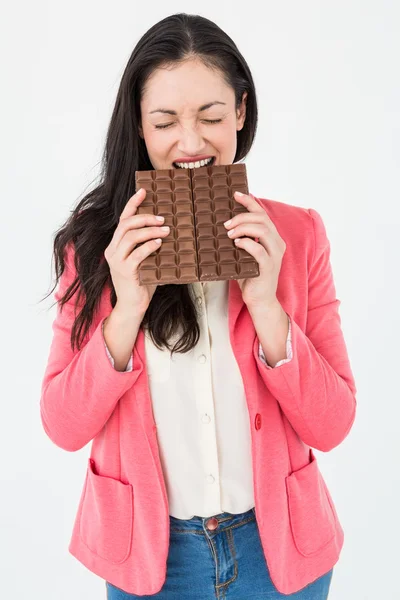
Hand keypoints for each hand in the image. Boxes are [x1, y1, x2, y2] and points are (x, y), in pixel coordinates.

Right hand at [104, 188, 169, 315]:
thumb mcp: (146, 260)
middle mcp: (112, 250)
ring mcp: (116, 261)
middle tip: (162, 218)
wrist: (133, 306)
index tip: (144, 191)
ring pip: (131, 236)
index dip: (132, 204)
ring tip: (166, 230)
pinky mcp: (124, 271)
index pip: (122, 219)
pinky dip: (149, 246)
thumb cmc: (142, 283)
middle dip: (145, 217)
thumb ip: (150, 246)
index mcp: (116, 245)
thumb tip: (169, 230)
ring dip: (150, 231)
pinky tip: (160, 243)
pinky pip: (137, 253)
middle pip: (126, 225)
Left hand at [223, 192, 285, 308]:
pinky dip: (246, 243)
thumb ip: (241, 240)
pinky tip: (236, 244)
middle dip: (242, 217)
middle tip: (226, 223)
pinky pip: (259, 250)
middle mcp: (277, 244)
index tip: (236, 194)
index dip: (250, 202)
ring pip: (263, 231)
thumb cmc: (250, 277)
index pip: (263, 214)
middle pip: (263, 219)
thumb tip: (223, 226)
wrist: (260, 300)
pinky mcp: (268, 267)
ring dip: (243, 228)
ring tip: (229, 234)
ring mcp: (275, 255)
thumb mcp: (246, 254)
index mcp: (273, 239)